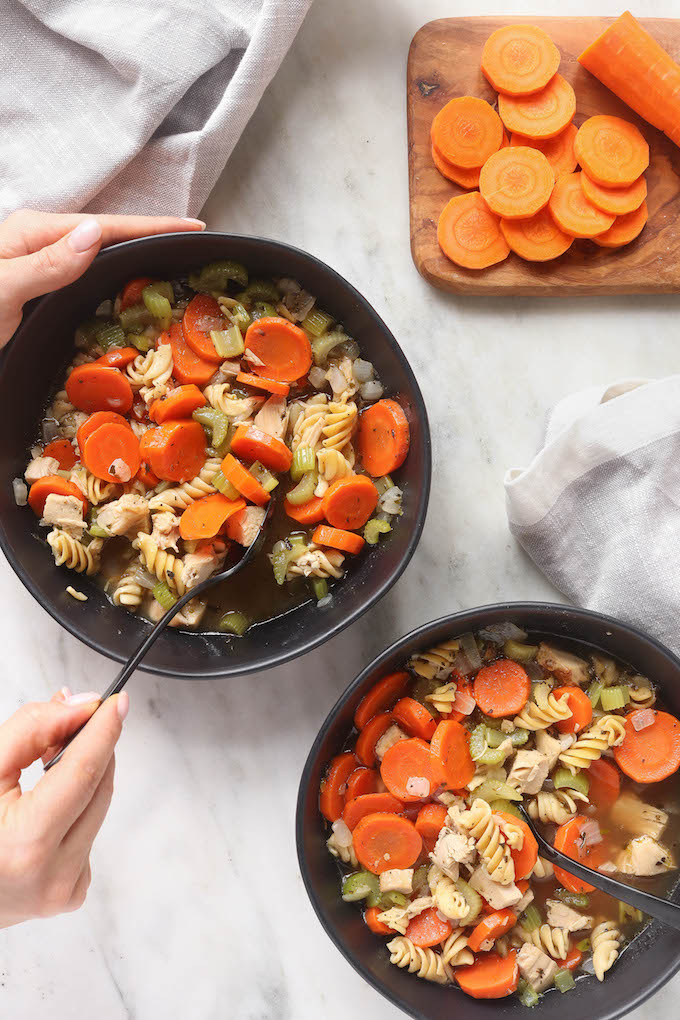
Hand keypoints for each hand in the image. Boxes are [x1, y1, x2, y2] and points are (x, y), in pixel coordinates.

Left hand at [0, 209, 205, 347]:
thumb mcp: (2, 290)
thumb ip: (47, 264)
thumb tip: (97, 235)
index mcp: (33, 234)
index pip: (107, 226)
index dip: (153, 226)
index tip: (193, 227)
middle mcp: (38, 244)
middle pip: (107, 234)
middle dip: (151, 236)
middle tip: (192, 243)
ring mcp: (38, 266)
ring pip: (97, 255)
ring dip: (134, 256)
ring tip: (170, 258)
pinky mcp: (37, 288)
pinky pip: (85, 276)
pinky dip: (113, 276)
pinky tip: (126, 284)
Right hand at [0, 688, 127, 926]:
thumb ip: (31, 731)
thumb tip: (80, 707)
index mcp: (26, 845)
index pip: (83, 773)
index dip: (103, 731)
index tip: (117, 703)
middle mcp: (52, 876)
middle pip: (98, 788)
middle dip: (92, 747)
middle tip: (75, 720)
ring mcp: (63, 890)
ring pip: (98, 810)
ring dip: (84, 777)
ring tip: (47, 762)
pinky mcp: (70, 895)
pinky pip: (88, 835)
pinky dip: (76, 810)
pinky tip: (47, 804)